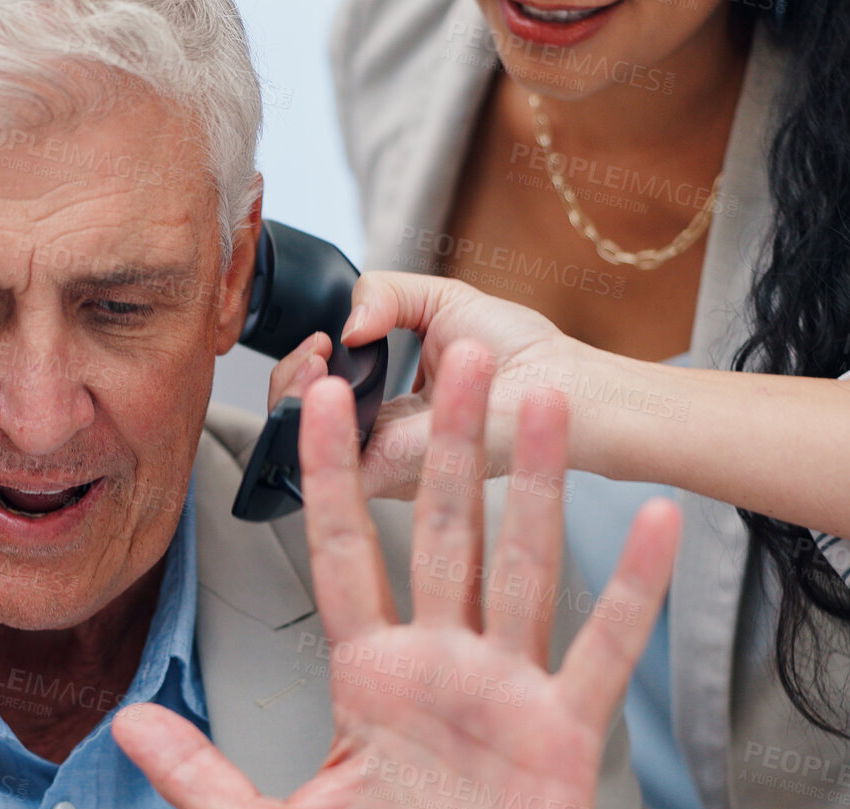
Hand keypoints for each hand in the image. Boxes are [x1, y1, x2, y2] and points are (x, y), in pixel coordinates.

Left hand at [119, 342, 679, 808]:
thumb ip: (200, 777)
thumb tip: (127, 721)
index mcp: (369, 678)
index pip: (345, 555)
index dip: (333, 479)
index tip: (324, 401)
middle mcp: (441, 667)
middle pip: (445, 533)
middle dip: (447, 444)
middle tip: (458, 354)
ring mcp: (506, 692)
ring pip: (523, 566)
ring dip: (537, 484)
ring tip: (545, 401)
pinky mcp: (564, 732)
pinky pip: (599, 651)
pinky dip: (628, 590)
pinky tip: (651, 524)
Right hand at [266, 272, 587, 499]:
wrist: (564, 387)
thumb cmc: (525, 355)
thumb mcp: (441, 301)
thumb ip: (384, 295)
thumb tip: (345, 325)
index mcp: (390, 418)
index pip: (320, 405)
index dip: (302, 369)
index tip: (325, 335)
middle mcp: (382, 447)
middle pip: (296, 428)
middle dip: (285, 382)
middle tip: (316, 347)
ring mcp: (382, 465)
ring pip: (296, 445)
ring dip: (290, 394)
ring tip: (316, 357)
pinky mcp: (389, 473)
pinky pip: (321, 457)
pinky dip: (306, 415)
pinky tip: (323, 380)